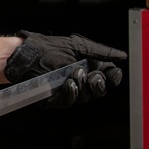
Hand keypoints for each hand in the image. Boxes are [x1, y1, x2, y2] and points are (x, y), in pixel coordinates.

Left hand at [4, 31, 126, 107]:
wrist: (26, 55)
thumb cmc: (47, 48)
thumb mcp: (77, 46)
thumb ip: (100, 51)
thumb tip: (122, 55)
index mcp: (88, 67)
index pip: (108, 78)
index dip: (112, 78)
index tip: (111, 75)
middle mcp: (79, 80)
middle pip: (99, 91)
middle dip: (98, 84)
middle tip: (92, 75)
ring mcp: (67, 91)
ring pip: (85, 97)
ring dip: (82, 86)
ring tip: (74, 73)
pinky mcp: (54, 99)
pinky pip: (68, 102)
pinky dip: (71, 93)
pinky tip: (68, 83)